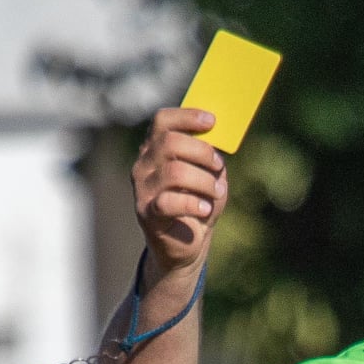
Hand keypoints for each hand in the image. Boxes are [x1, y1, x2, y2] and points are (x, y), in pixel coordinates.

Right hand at [133, 107, 228, 273]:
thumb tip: (221, 142)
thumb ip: (211, 159)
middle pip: (170, 142)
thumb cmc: (198, 205)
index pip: (163, 121)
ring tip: (217, 193)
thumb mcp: (209, 178)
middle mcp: (144, 165)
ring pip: (174, 172)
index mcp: (155, 149)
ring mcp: (142, 189)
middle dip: (201, 151)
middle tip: (218, 165)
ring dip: (204, 181)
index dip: (187, 117)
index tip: (211, 121)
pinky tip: (205, 209)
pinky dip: (193, 204)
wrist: (186, 246)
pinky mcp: (147, 213)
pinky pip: (169, 202)